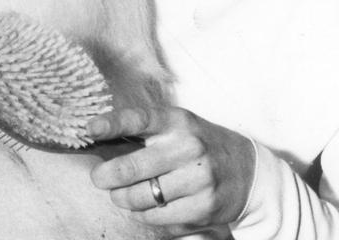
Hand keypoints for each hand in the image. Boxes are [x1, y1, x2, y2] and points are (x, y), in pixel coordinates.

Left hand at [88, 106, 255, 236]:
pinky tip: (146, 207)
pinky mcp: (203, 207)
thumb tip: (96, 138)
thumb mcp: (176, 126)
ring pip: (141, 198)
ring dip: (123, 199)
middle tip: (99, 179)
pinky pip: (157, 218)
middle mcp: (189, 148)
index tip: (91, 129)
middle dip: (105, 176)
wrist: (248, 170)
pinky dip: (143, 215)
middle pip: (132, 167)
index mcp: (178, 122)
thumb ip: (142, 131)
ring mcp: (199, 179)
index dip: (112, 124)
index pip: (140, 119)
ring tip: (121, 195)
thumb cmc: (199, 145)